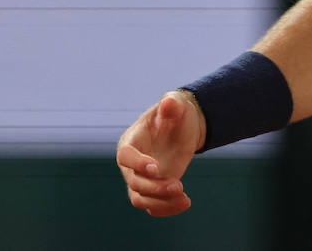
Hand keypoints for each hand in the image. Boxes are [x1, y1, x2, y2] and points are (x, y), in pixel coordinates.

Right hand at [115, 91, 203, 215]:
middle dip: (154, 187)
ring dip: (160, 202)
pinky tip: (185, 203)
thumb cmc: (176, 112)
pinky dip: (166, 209)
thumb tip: (168, 102)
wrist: (184, 128)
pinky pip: (152, 207)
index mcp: (131, 141)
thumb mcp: (176, 105)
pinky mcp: (153, 190)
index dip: (138, 164)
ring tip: (184, 199)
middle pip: (134, 182)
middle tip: (179, 185)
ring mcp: (140, 179)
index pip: (126, 156)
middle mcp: (130, 164)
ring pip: (140, 199)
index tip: (156, 168)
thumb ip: (171, 105)